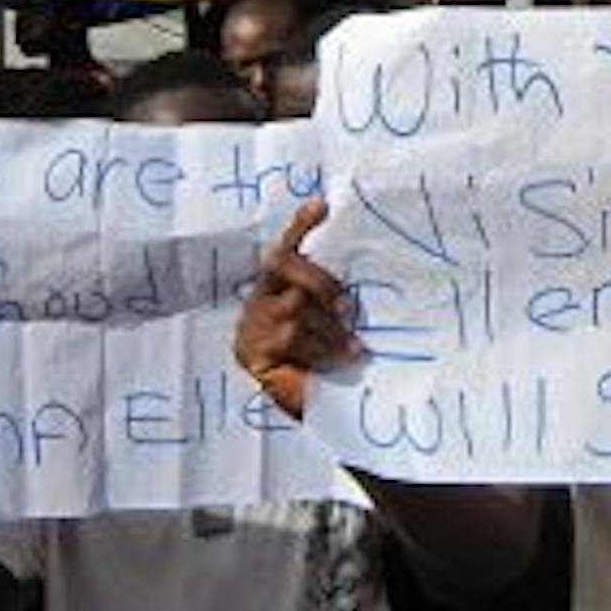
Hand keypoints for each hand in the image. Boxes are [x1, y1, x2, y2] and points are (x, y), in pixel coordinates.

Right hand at [234, 199, 355, 418]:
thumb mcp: (333, 322)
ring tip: (351, 349)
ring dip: (328, 330)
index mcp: (279, 285)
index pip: (286, 246)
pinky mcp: (252, 353)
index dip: (299, 225)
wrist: (304, 406)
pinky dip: (319, 349)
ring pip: (293, 305)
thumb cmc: (322, 358)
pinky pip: (289, 338)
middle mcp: (260, 297)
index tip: (321, 205)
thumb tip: (358, 258)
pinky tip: (337, 361)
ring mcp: (252, 324)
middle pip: (283, 264)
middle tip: (347, 308)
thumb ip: (336, 294)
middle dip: (320, 283)